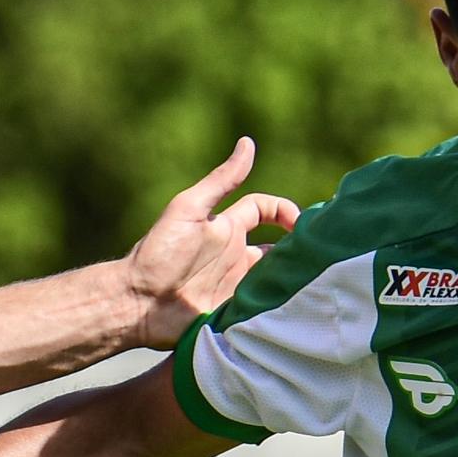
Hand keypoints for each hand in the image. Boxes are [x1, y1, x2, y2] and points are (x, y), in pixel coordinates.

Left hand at [112, 137, 299, 346]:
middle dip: (299, 248)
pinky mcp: (234, 313)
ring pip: (276, 280)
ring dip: (293, 279)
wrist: (137, 302)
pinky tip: (299, 308)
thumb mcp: (190, 210)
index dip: (285, 210)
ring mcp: (236, 286)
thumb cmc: (159, 253)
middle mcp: (235, 256)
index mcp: (227, 228)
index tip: (301, 224)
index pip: (264, 209)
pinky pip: (263, 309)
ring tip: (317, 282)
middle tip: (320, 256)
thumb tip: (248, 143)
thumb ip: (221, 181)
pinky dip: (280, 308)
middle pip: (278, 247)